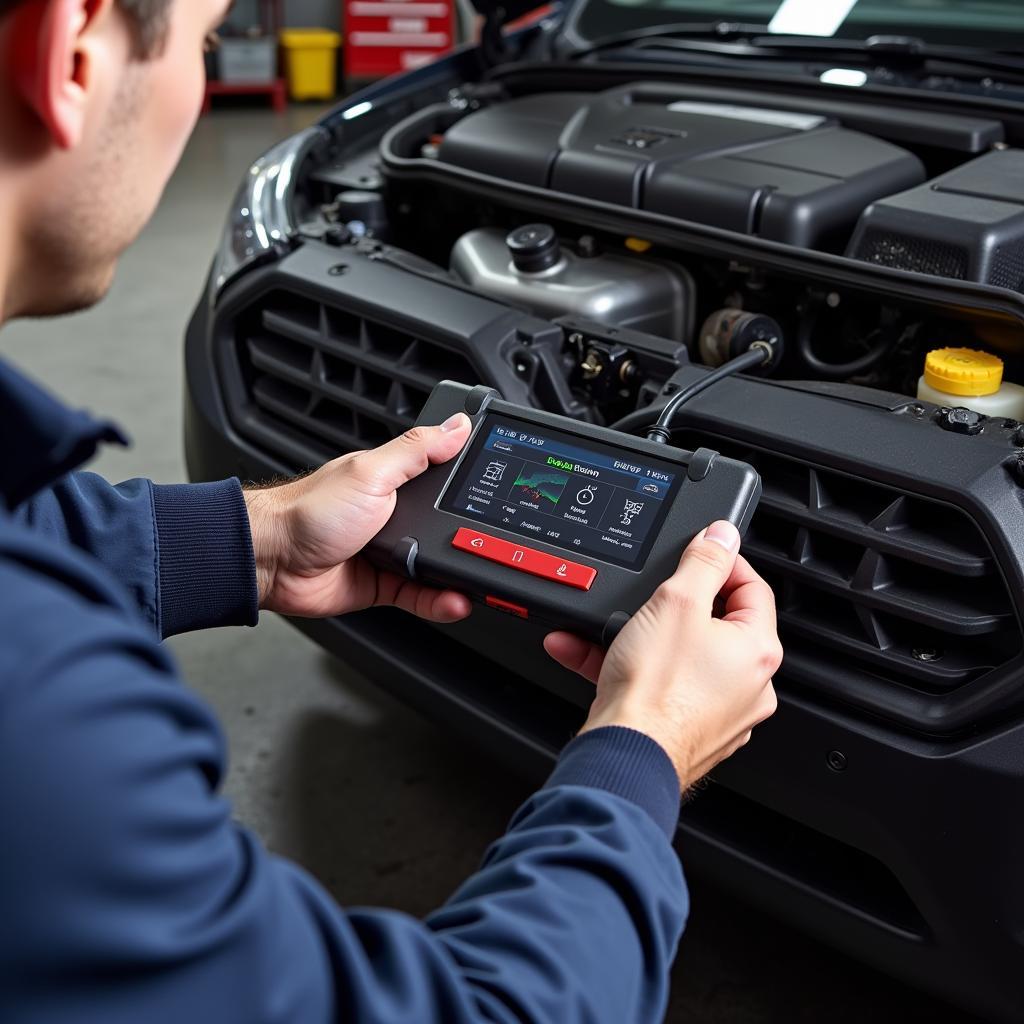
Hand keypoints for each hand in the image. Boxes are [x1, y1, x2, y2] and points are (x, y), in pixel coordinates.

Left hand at [244, 414, 473, 622]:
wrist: (272, 562)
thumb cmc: (309, 511)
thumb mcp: (372, 473)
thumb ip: (417, 451)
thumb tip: (456, 425)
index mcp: (393, 480)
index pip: (442, 478)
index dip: (470, 485)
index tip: (499, 492)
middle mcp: (393, 515)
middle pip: (446, 526)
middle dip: (470, 537)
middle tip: (495, 544)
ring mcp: (390, 552)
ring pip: (438, 565)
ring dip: (458, 574)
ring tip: (479, 578)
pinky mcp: (383, 586)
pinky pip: (421, 596)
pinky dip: (440, 601)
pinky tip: (455, 600)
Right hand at [544, 521, 780, 790]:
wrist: (624, 754)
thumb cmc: (656, 690)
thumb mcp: (676, 602)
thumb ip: (704, 562)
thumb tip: (723, 535)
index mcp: (758, 652)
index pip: (752, 588)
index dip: (722, 561)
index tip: (697, 551)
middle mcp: (747, 687)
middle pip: (712, 624)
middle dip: (668, 604)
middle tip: (644, 595)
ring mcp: (717, 714)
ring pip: (676, 656)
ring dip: (635, 636)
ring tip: (602, 627)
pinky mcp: (683, 732)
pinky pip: (655, 686)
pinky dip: (624, 668)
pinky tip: (585, 654)